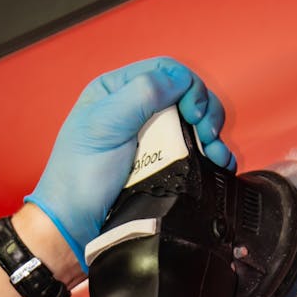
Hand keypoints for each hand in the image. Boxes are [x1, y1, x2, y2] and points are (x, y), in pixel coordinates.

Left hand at [25, 57, 235, 269]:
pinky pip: (194, 152)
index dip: (188, 87)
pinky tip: (219, 163)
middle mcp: (138, 111)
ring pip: (194, 125)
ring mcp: (152, 139)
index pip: (166, 71)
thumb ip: (142, 93)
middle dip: (205, 112)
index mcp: (118, 91)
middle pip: (186, 96)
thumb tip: (181, 80)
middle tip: (208, 134)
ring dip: (213, 136)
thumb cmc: (79, 176)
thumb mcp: (104, 124)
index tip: (194, 113)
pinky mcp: (162, 165)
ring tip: (218, 155)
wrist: (77, 225)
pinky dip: (211, 155)